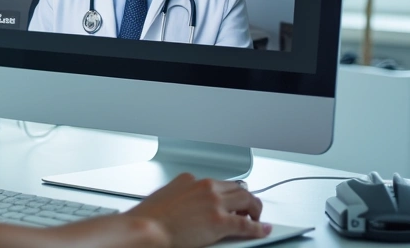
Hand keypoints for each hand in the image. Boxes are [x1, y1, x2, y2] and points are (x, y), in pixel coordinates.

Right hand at [128, 173, 269, 247]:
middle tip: (248, 208)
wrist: (146, 228)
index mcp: (189, 180)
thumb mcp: (163, 197)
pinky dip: (258, 227)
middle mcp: (205, 187)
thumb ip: (178, 196)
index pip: (215, 183)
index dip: (225, 194)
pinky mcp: (221, 221)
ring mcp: (214, 203)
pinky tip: (262, 229)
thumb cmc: (148, 217)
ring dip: (254, 209)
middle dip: (245, 198)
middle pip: (235, 188)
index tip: (228, 200)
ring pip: (246, 200)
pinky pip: (246, 224)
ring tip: (256, 218)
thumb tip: (182, 203)